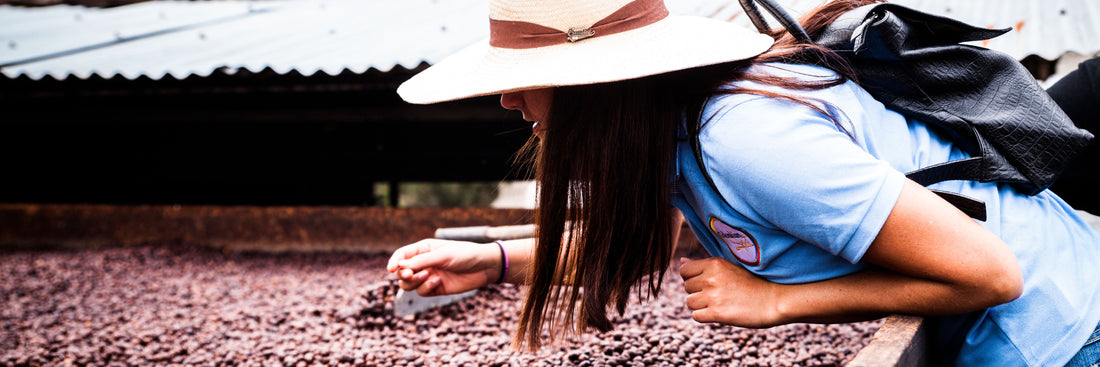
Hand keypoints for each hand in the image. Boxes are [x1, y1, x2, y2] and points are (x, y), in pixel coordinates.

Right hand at [386, 239, 500, 296]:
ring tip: (428, 276)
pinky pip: (421, 292)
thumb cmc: (465, 255)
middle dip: (403, 274)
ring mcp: (428, 276)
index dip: (393, 261)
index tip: (391, 269)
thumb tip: (400, 266)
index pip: (402, 255)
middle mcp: (423, 263)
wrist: (485, 267)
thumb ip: (421, 261)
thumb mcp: (443, 255)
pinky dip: (426, 288)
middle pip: (401, 271)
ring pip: (408, 284)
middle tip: (410, 274)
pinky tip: (438, 282)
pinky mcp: (435, 288)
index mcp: (423, 249)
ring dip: (414, 282)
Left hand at [680, 257, 781, 327]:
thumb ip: (704, 266)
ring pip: (689, 302)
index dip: (691, 278)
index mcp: (714, 263)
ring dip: (701, 305)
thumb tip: (681, 261)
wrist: (774, 301)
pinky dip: (705, 316)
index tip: (705, 283)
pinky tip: (719, 312)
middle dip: (698, 292)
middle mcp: (711, 278)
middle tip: (717, 294)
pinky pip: (696, 316)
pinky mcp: (716, 313)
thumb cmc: (752, 283)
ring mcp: (713, 296)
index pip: (685, 270)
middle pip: (686, 287)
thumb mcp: (729, 268)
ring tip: (719, 303)